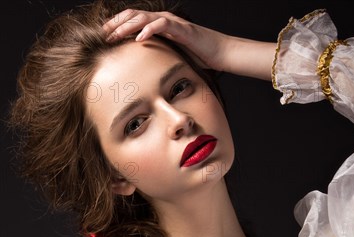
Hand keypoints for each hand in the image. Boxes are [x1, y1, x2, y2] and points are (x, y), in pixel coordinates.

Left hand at [102, 8, 231, 71]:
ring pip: (144, 17)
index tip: (102, 36)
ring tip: (114, 35)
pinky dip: (148, 30)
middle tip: (102, 34)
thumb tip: (140, 71)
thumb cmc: (197, 57)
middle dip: (116, 23)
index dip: (116, 26)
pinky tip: (138, 39)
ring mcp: (172, 23)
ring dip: (127, 26)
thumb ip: (156, 57)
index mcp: (158, 26)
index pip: (132, 20)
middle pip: (133, 15)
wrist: (219, 53)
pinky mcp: (181, 28)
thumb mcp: (171, 57)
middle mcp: (163, 20)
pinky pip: (162, 25)